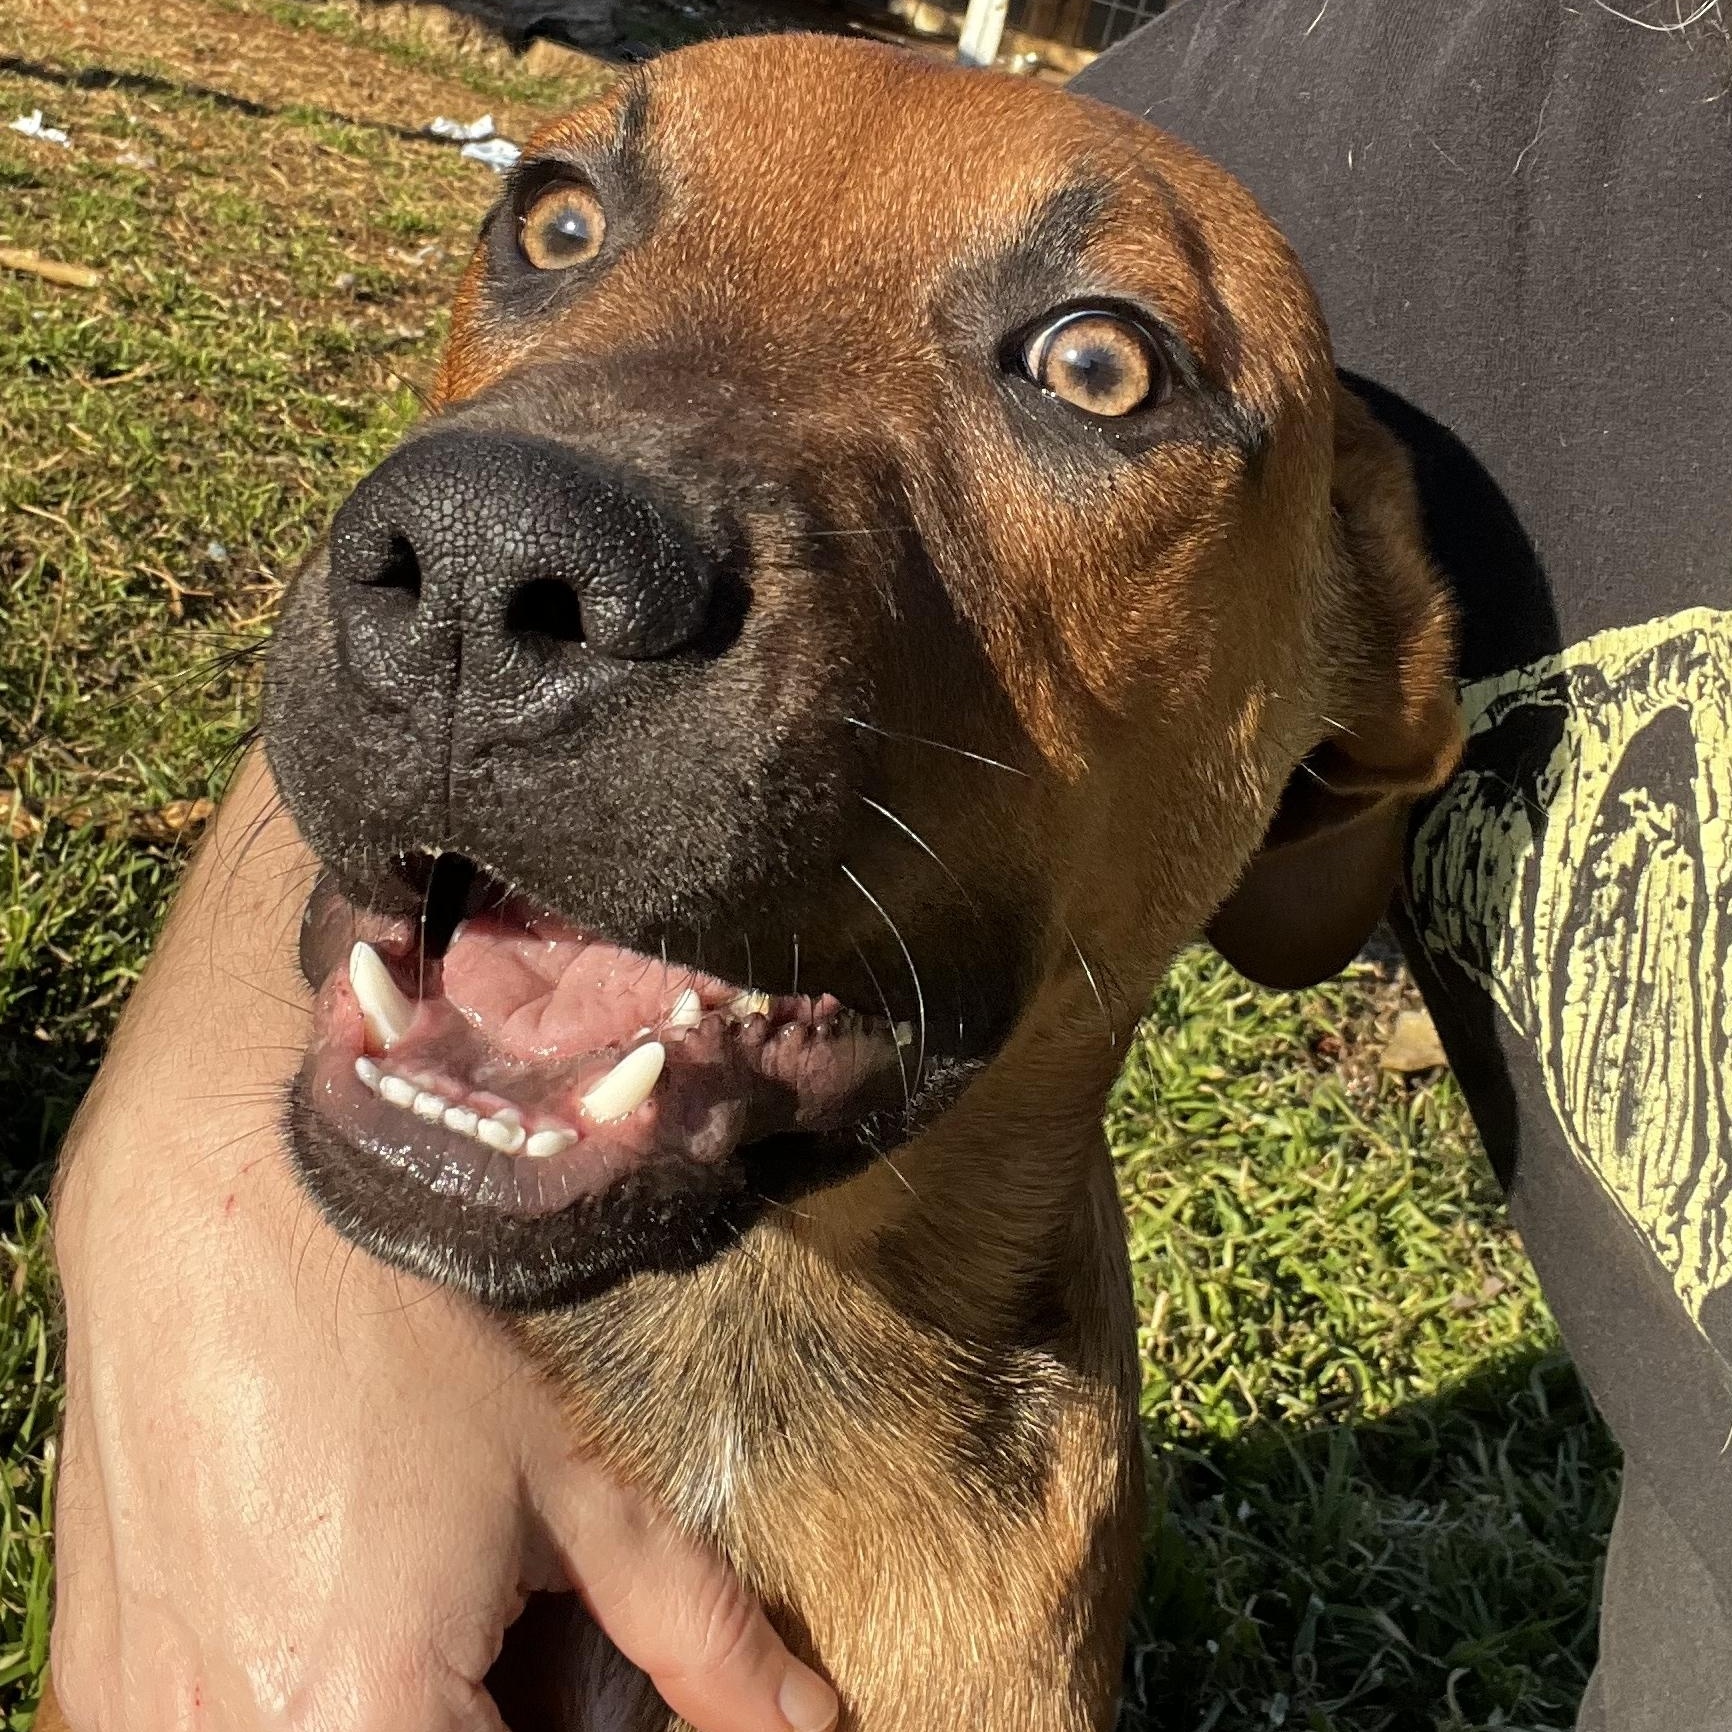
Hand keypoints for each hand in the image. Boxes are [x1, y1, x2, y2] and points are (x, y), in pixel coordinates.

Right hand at [47, 757, 836, 1731]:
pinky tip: (341, 1593)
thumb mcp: (572, 1477)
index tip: (590, 1692)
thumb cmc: (405, 1328)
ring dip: (401, 1710)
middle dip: (497, 1719)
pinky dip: (294, 1693)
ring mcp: (140, 1722)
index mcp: (361, 1722)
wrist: (223, 1204)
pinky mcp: (92, 1679)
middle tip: (520, 1639)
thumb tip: (802, 1724)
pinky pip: (215, 1725)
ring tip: (439, 1607)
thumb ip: (696, 1627)